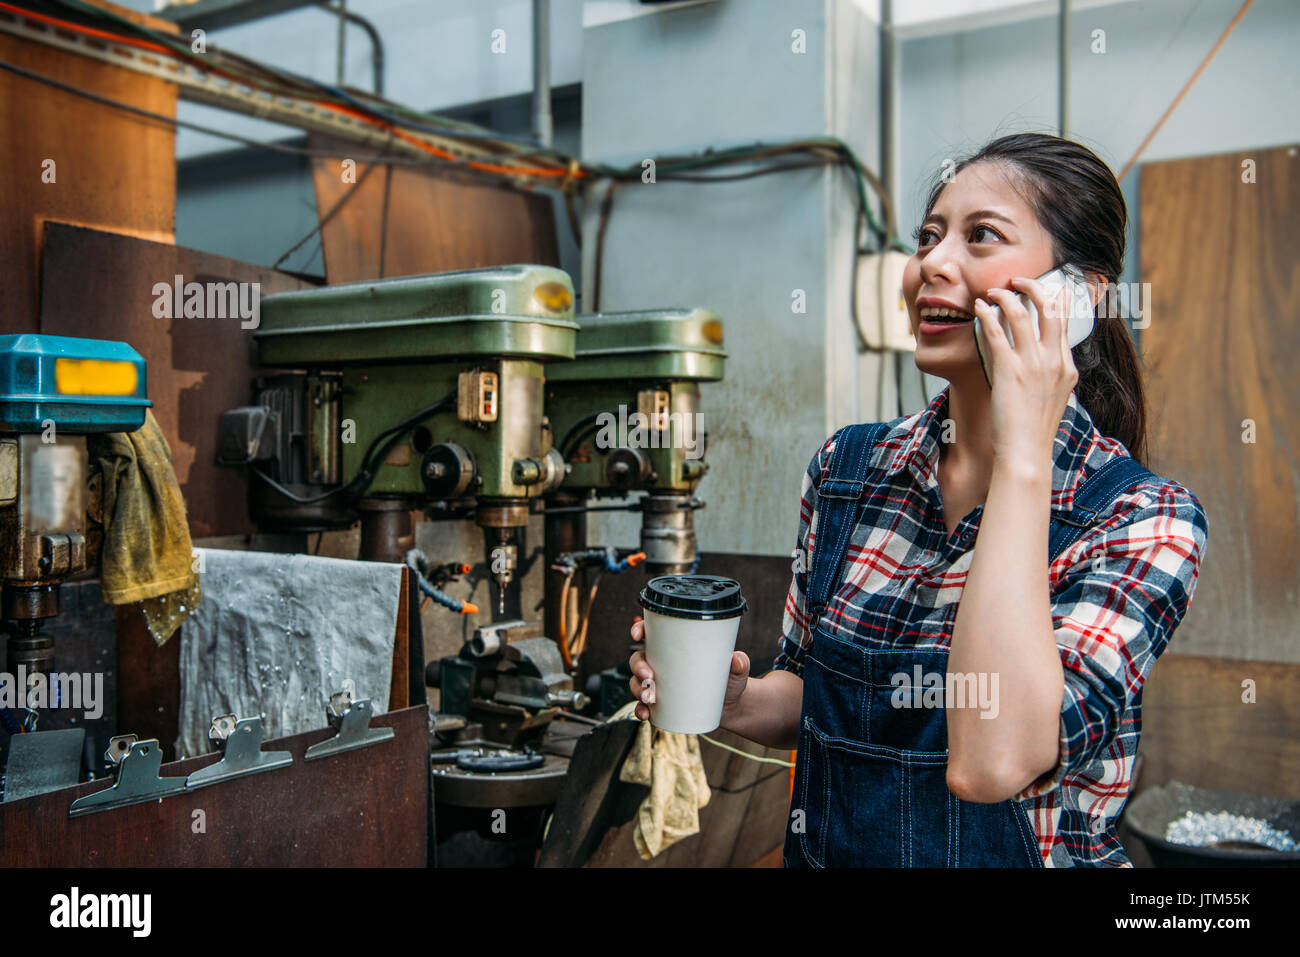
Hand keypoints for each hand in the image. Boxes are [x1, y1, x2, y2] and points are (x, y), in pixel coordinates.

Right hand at [628, 616, 750, 722]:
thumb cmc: (730, 680)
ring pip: (637, 683)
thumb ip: (740, 664)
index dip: (639, 630)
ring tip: (650, 698)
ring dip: (637, 690)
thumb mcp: (736, 671)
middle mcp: (662, 663)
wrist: (730, 707)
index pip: (651, 633)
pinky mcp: (660, 704)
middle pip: (638, 659)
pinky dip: (640, 710)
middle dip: (638, 667)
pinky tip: (646, 714)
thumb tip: (737, 659)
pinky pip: (642, 706)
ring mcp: (659, 684)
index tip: (638, 634)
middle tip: (650, 677)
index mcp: (675, 647)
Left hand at [974, 277, 1079, 468]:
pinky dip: (986, 313)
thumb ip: (1050, 378)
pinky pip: (996, 330)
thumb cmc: (1033, 432)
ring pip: (1021, 314)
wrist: (1026, 453)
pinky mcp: (1009, 369)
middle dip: (1034, 287)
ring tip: (994, 290)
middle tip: (1020, 280)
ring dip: (1005, 296)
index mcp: (1066, 368)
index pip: (1065, 323)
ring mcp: (1032, 364)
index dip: (1058, 301)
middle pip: (1049, 309)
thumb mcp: (1052, 400)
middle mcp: (1054, 361)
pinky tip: (979, 307)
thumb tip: (1041, 366)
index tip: (1052, 288)